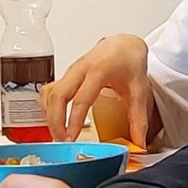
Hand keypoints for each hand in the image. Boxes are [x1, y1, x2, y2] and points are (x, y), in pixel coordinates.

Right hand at [41, 34, 155, 145]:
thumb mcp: (139, 90)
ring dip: (50, 116)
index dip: (74, 120)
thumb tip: (139, 142)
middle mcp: (80, 69)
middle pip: (58, 96)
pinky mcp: (66, 75)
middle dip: (56, 121)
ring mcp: (71, 71)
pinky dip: (48, 107)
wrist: (124, 45)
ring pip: (50, 93)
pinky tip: (54, 121)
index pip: (81, 99)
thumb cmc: (129, 62)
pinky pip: (50, 91)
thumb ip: (138, 118)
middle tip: (62, 141)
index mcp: (99, 70)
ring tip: (59, 135)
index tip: (72, 138)